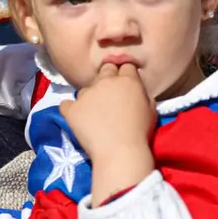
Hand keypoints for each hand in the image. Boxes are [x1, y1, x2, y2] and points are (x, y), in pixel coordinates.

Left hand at [60, 64, 155, 203]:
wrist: (120, 152)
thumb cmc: (140, 133)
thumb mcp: (150, 109)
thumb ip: (141, 93)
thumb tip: (135, 88)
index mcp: (127, 80)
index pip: (125, 67)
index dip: (126, 75)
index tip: (126, 85)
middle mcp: (105, 81)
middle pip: (105, 70)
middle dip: (108, 79)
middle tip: (110, 96)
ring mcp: (86, 94)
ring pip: (86, 89)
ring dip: (90, 97)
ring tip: (94, 114)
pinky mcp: (72, 108)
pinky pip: (66, 104)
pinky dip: (71, 109)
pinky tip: (77, 117)